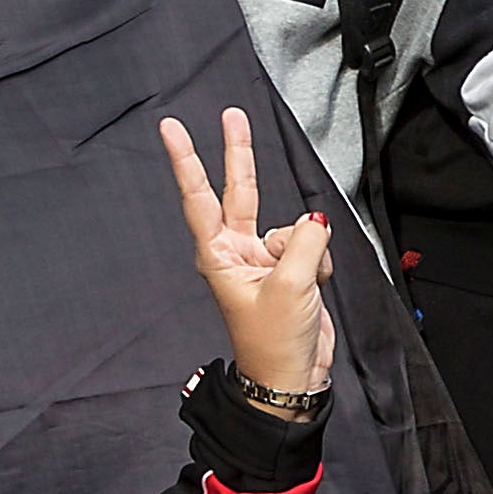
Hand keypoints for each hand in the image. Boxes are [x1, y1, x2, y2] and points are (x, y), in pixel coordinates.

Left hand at [160, 109, 335, 396]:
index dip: (187, 161)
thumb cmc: (274, 341)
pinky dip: (321, 262)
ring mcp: (264, 259)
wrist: (291, 379)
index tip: (171, 129)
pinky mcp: (289, 269)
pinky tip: (317, 285)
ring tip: (308, 283)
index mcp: (219, 256)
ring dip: (309, 248)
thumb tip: (314, 219)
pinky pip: (311, 245)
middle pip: (239, 191)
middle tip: (231, 115)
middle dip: (239, 154)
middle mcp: (236, 252)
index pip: (200, 198)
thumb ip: (304, 242)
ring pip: (292, 226)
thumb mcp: (290, 286)